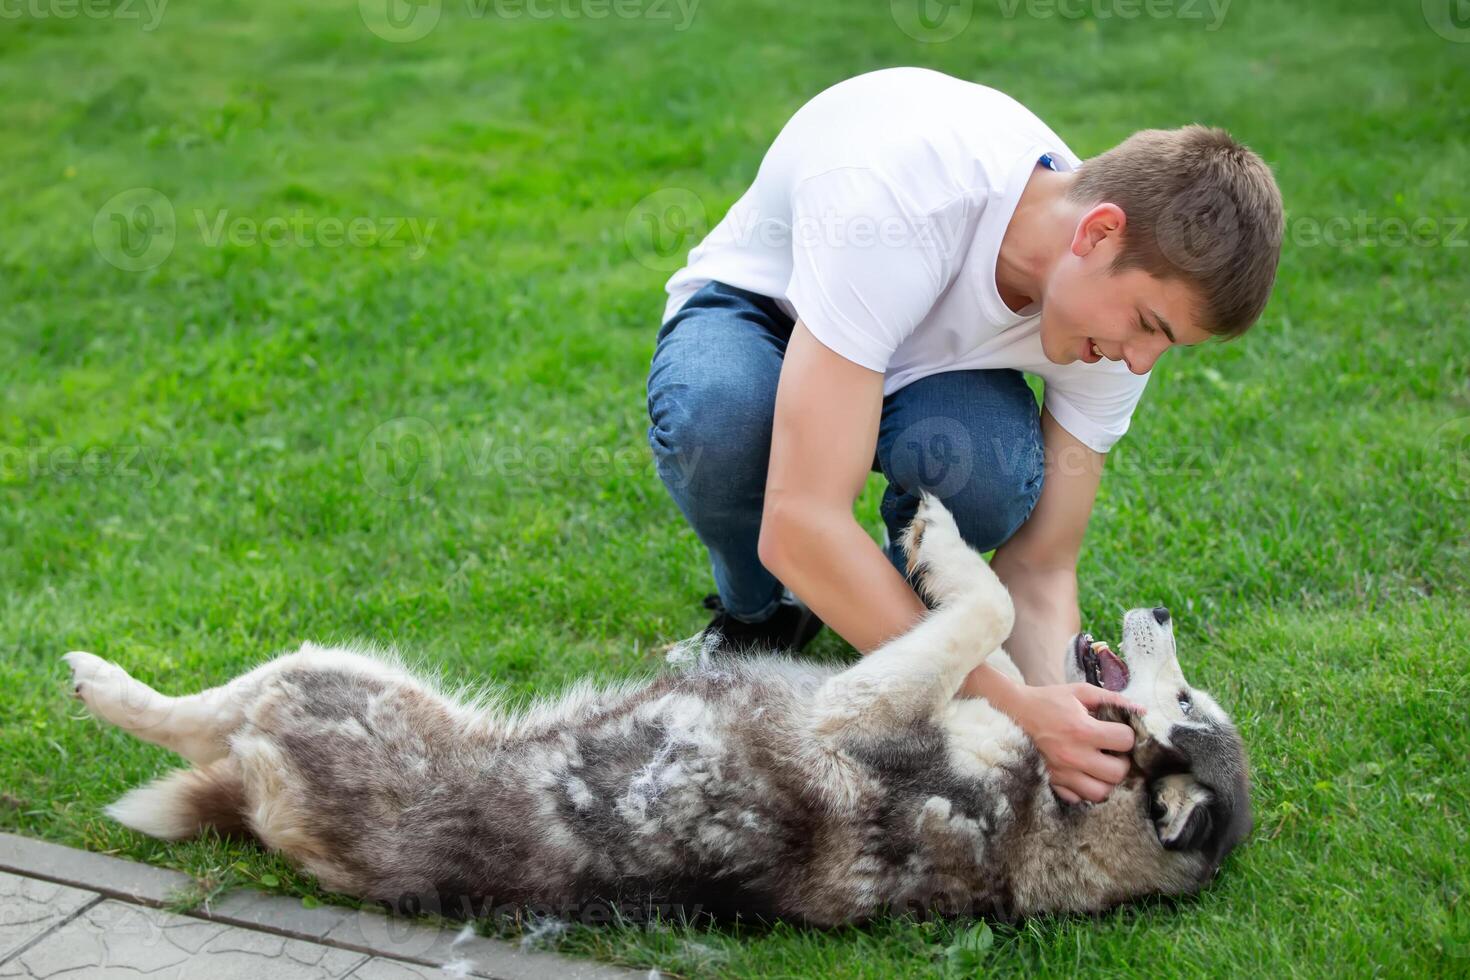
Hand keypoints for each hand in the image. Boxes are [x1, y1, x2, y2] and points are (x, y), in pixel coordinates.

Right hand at [1010, 682, 1143, 804]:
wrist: (1013, 712)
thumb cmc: (1049, 700)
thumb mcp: (1080, 692)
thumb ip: (1112, 700)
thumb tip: (1142, 711)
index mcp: (1082, 730)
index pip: (1125, 741)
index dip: (1127, 735)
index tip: (1118, 731)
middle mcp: (1073, 755)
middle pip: (1118, 773)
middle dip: (1121, 762)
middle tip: (1112, 752)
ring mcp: (1062, 772)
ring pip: (1100, 793)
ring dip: (1105, 780)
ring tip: (1100, 767)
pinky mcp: (1052, 782)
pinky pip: (1078, 799)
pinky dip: (1084, 790)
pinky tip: (1083, 775)